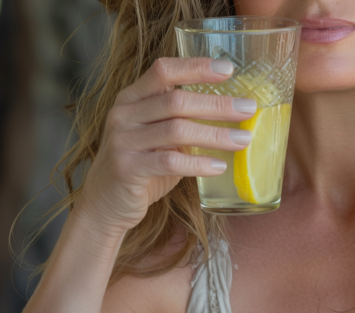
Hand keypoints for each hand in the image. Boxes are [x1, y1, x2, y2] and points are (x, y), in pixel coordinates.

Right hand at [74, 57, 255, 235]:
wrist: (106, 204)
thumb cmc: (142, 165)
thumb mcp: (159, 136)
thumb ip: (183, 121)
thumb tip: (233, 113)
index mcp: (132, 98)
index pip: (163, 70)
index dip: (196, 67)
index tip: (228, 69)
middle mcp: (124, 114)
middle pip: (176, 100)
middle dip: (217, 104)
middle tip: (249, 108)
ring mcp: (123, 141)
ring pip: (176, 130)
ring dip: (215, 134)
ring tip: (244, 140)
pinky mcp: (127, 169)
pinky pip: (169, 162)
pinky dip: (198, 163)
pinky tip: (219, 166)